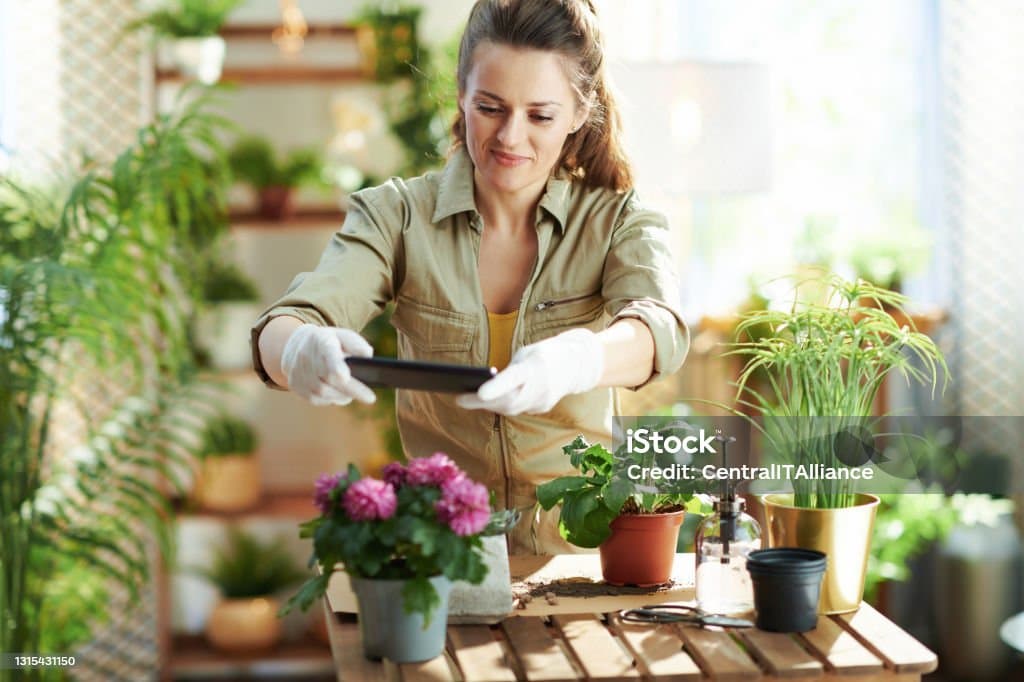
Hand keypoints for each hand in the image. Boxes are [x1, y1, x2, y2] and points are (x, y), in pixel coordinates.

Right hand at [281, 324, 375, 405]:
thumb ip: (357, 344)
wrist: (298, 344)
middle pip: (329, 378)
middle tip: (370, 398)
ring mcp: (298, 370)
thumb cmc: (330, 342)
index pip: (328, 353)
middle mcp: (306, 355)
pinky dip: (329, 399)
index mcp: (322, 340)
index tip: (345, 377)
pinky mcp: (294, 384)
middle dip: (351, 389)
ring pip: (322, 391)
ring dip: (341, 395)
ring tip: (354, 395)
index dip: (335, 366)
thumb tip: (368, 356)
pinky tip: (339, 396)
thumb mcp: (344, 336)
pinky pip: (314, 398)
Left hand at [457, 328, 603, 415]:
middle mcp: (542, 386)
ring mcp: (544, 400)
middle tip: (460, 398)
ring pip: (512, 408)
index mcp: (537, 366)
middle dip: (483, 402)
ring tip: (467, 399)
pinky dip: (501, 405)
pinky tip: (486, 402)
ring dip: (489, 405)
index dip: (497, 387)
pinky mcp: (542, 407)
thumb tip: (488, 385)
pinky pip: (517, 409)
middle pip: (509, 400)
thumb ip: (511, 370)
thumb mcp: (528, 353)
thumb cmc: (545, 354)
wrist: (576, 364)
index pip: (514, 378)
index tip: (478, 392)